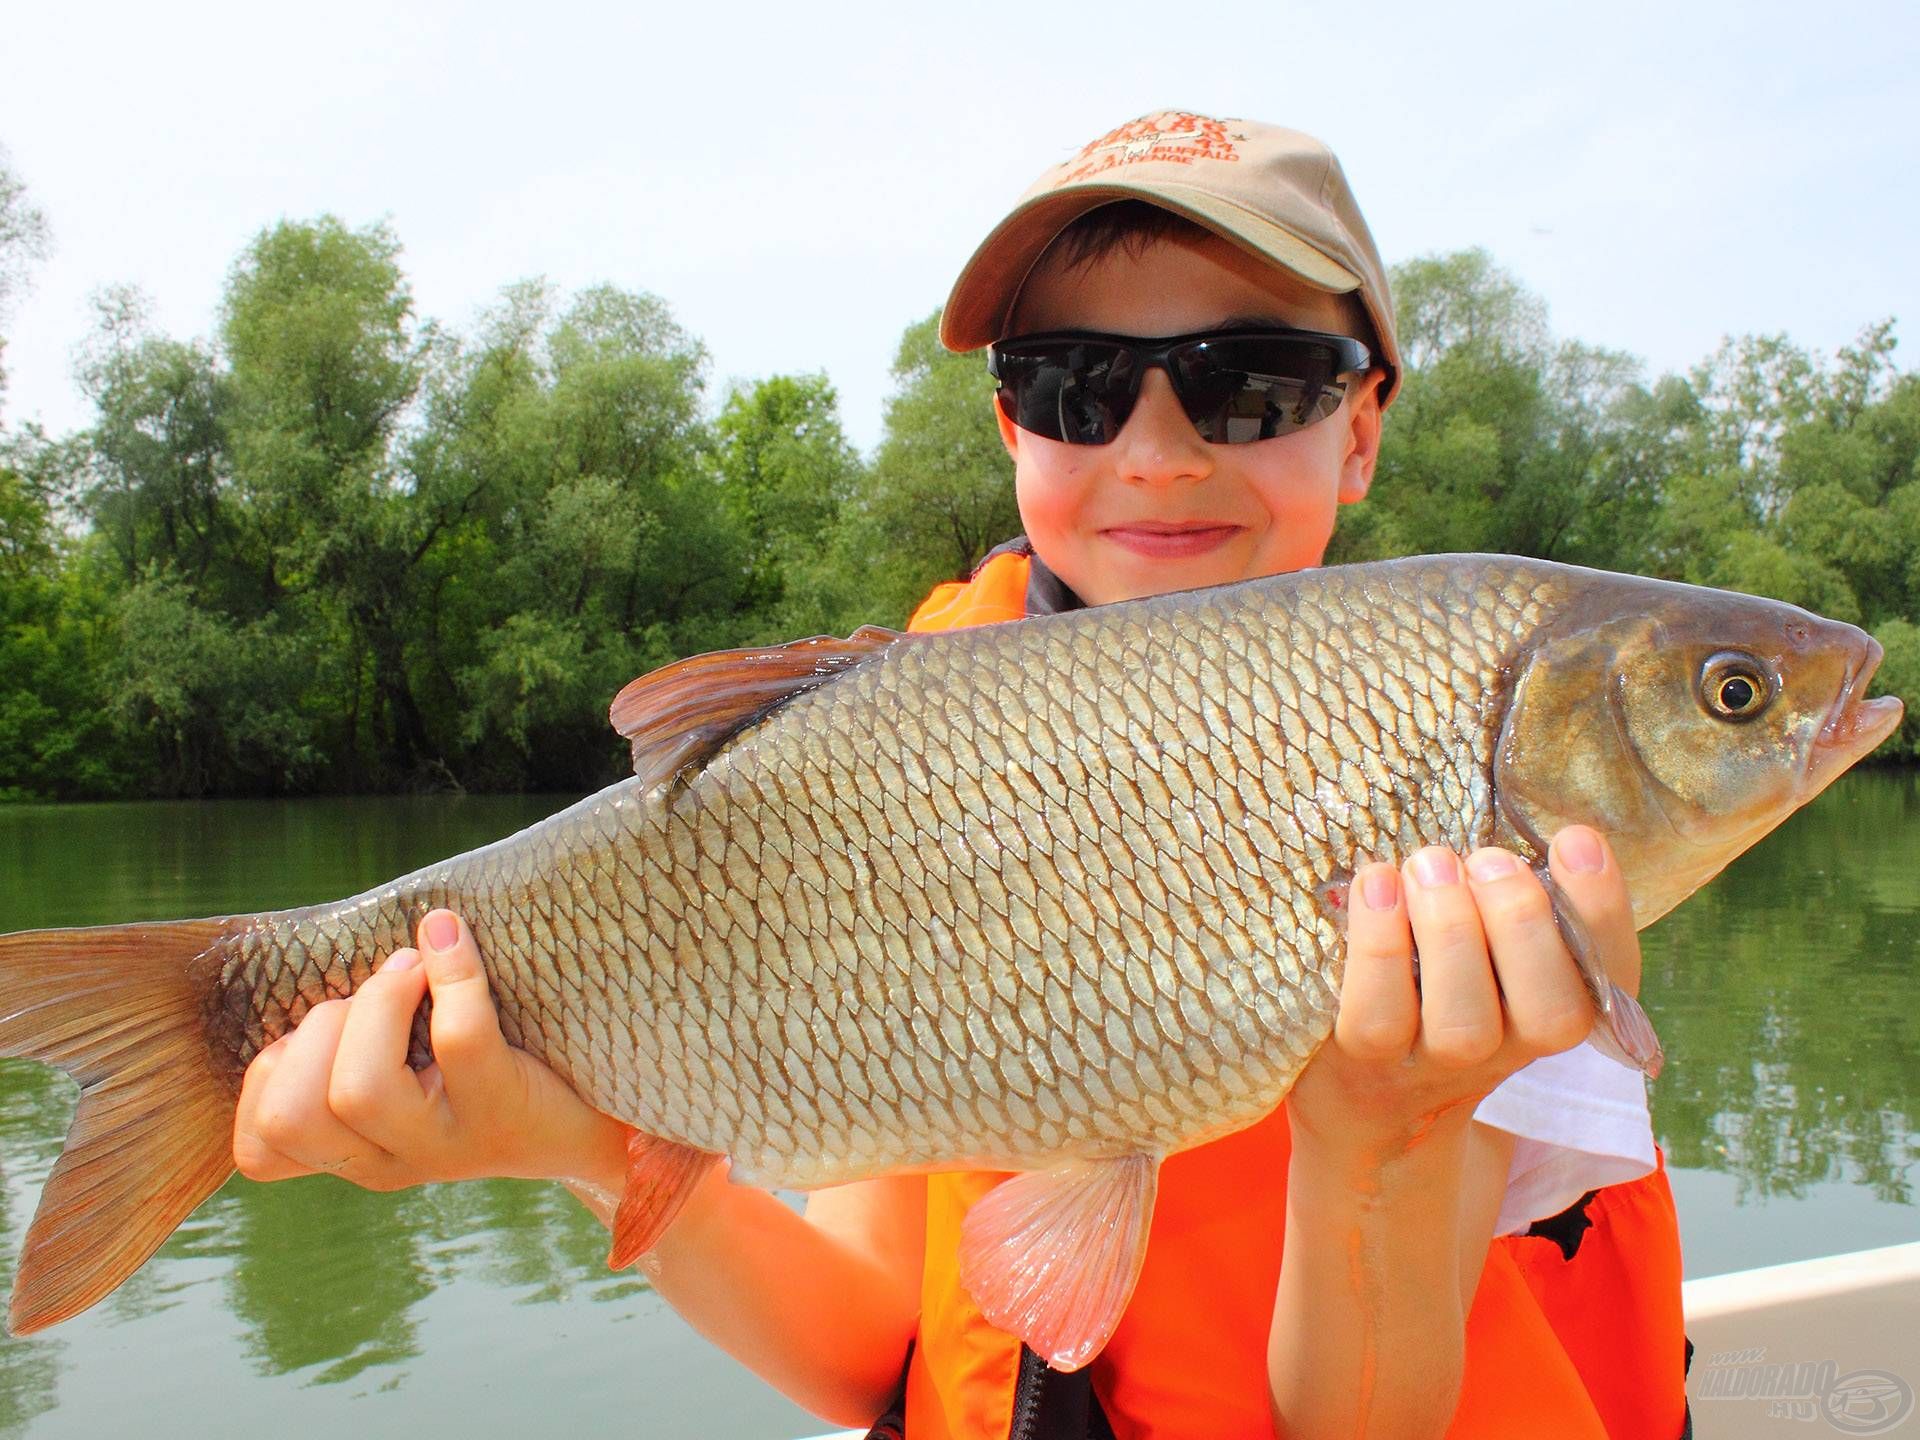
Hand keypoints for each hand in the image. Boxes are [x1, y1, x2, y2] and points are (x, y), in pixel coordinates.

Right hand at [232, 909, 629, 1192]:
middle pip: (297, 1114)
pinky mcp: (505, 1111)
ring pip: (359, 1089)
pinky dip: (451, 973)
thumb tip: (323, 958)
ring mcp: (448, 1146)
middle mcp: (392, 1163)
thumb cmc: (492, 1072)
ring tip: (413, 973)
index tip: (314, 1031)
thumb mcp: (409, 1075)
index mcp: (355, 1154)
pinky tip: (452, 939)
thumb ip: (353, 1043)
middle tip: (382, 990)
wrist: (599, 1119)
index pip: (260, 1151)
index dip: (266, 1077)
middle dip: (319, 1030)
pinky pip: (460, 1039)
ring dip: (375, 1005)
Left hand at [1287, 826, 1639, 1160]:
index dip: (1602, 910)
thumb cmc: (1436, 988)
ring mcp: (1437, 1063)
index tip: (1575, 841)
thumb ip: (1514, 895)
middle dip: (1521, 921)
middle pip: (1550, 1009)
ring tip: (1430, 863)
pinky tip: (1376, 884)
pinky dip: (1378, 944)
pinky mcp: (1366, 1060)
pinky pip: (1380, 1013)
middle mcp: (1510, 1048)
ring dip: (1450, 929)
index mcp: (1558, 1006)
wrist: (1366, 1095)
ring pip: (1465, 1019)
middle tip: (1486, 859)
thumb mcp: (1491, 945)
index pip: (1610, 975)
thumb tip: (1525, 823)